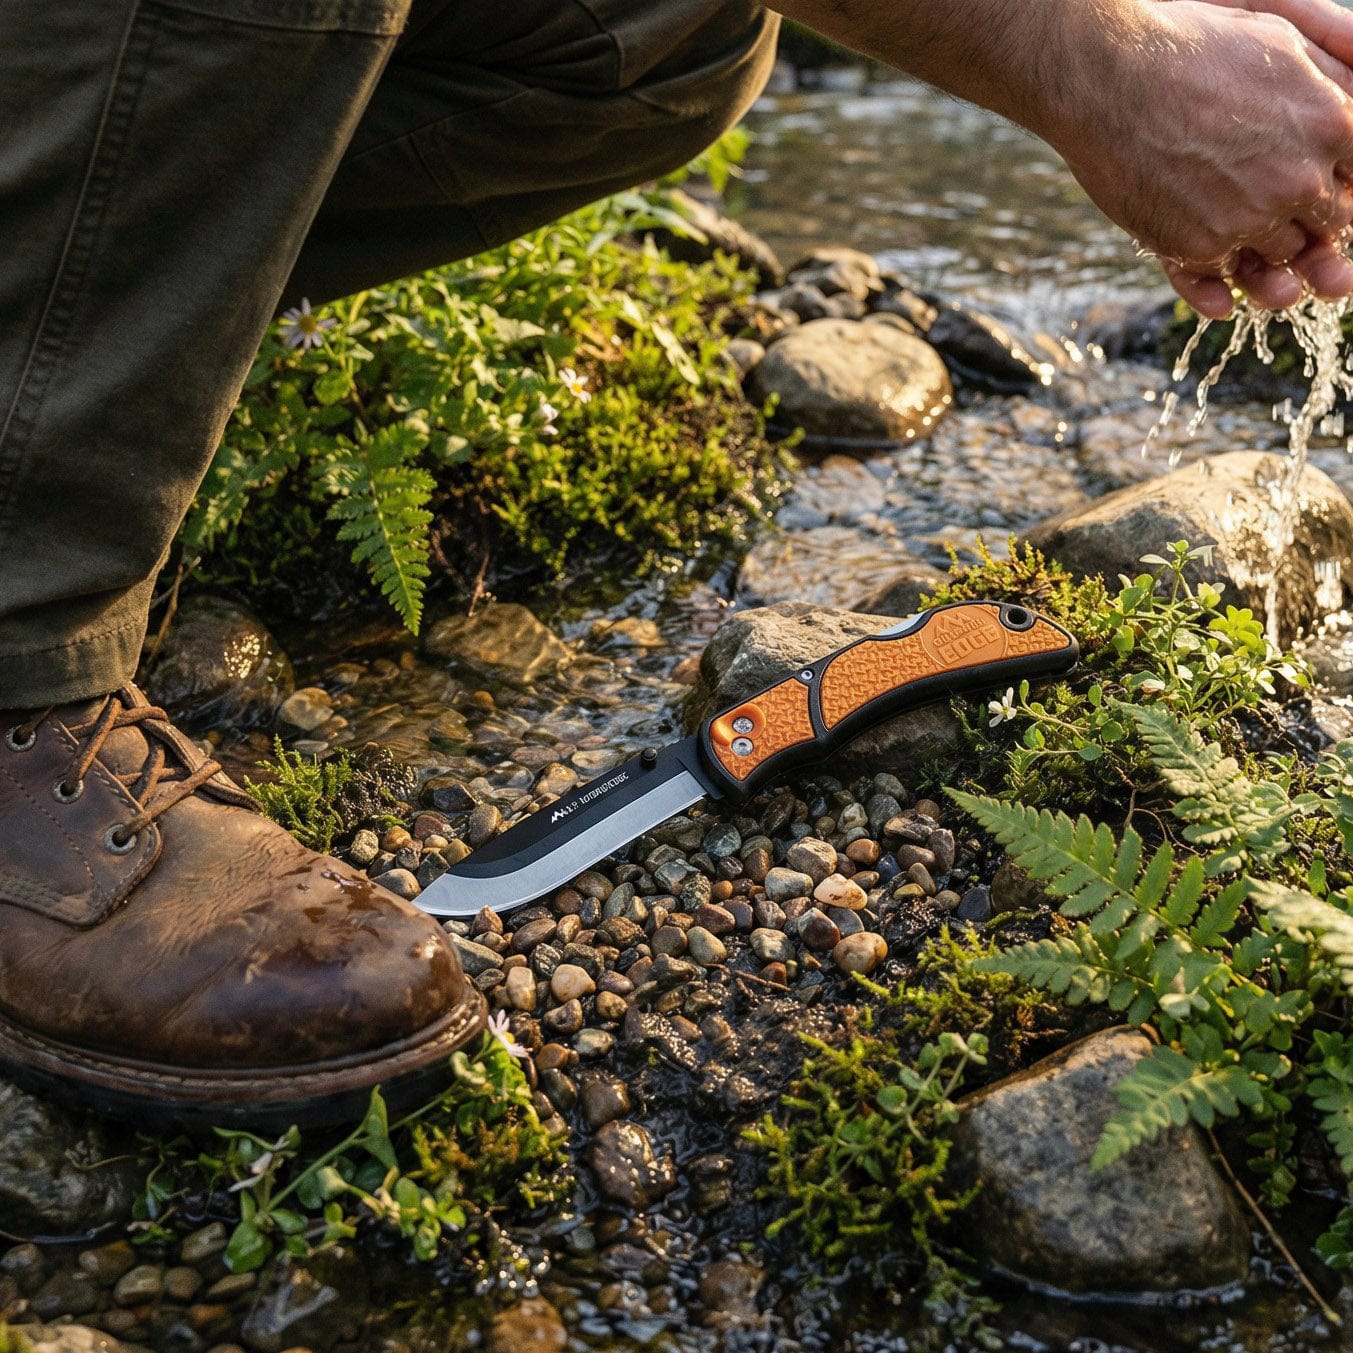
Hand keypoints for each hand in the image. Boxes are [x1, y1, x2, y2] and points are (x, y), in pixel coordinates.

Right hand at [1054, 0, 1352, 315]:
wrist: (1109, 74)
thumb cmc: (1194, 44)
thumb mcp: (1284, 39)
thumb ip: (1333, 79)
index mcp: (1330, 125)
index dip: (1343, 182)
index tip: (1325, 183)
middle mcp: (1297, 180)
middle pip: (1329, 224)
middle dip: (1313, 221)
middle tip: (1286, 211)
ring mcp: (1248, 220)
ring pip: (1280, 257)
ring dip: (1269, 251)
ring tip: (1243, 231)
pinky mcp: (1197, 248)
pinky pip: (1223, 280)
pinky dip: (1221, 279)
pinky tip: (1215, 264)